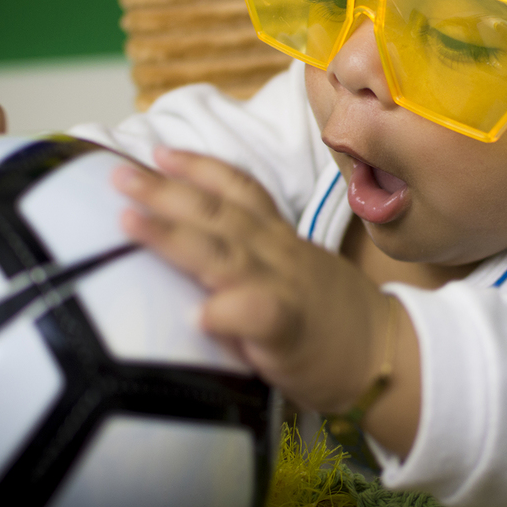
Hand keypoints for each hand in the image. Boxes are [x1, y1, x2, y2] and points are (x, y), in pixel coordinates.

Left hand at [112, 147, 420, 454]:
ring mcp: (285, 287)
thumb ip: (248, 264)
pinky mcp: (291, 330)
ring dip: (174, 235)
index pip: (240, 191)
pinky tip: (195, 315)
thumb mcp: (292, 275)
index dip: (199, 168)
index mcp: (278, 239)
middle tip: (119, 175)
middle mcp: (278, 252)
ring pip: (225, 252)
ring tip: (129, 222)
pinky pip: (257, 313)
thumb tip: (186, 267)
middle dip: (166, 190)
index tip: (159, 151)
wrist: (387, 355)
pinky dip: (225, 311)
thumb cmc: (330, 322)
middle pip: (219, 212)